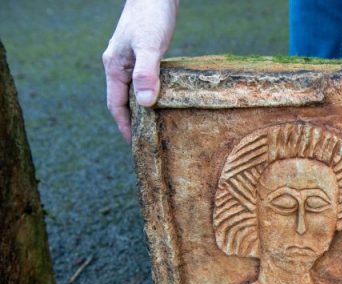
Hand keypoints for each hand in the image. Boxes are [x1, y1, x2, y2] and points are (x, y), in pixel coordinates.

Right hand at [102, 0, 178, 141]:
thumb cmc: (151, 16)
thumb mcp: (149, 45)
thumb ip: (146, 73)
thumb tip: (146, 103)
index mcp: (114, 67)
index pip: (116, 105)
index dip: (124, 126)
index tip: (135, 145)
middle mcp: (119, 66)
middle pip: (123, 102)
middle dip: (132, 122)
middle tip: (147, 143)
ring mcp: (130, 61)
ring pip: (134, 92)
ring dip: (142, 111)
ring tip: (156, 129)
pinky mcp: (143, 56)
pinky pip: (144, 82)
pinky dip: (151, 95)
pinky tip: (164, 103)